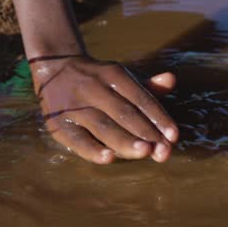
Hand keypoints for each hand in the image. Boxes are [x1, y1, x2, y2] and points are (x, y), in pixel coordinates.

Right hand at [30, 55, 178, 163]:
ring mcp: (74, 105)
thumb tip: (171, 79)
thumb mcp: (120, 79)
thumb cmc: (98, 81)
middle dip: (145, 132)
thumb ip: (146, 86)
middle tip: (164, 150)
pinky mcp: (57, 123)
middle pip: (123, 112)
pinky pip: (76, 139)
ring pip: (102, 125)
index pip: (139, 98)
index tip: (174, 136)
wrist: (53, 68)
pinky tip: (109, 158)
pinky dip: (91, 149)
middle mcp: (93, 87)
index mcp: (112, 74)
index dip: (158, 116)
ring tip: (145, 152)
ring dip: (124, 140)